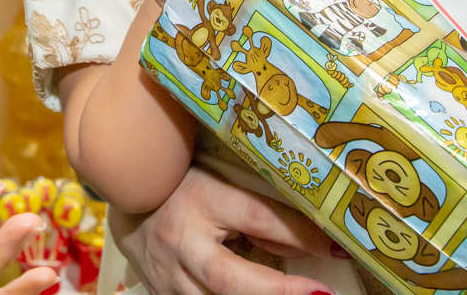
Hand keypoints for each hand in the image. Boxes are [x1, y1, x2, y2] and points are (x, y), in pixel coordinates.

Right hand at [108, 167, 340, 294]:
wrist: (129, 205)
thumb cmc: (183, 185)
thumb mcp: (220, 182)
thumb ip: (258, 210)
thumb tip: (308, 242)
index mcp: (200, 198)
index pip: (256, 217)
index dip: (298, 233)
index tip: (336, 245)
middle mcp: (181, 240)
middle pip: (230, 277)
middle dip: (278, 291)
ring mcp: (169, 274)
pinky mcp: (164, 294)